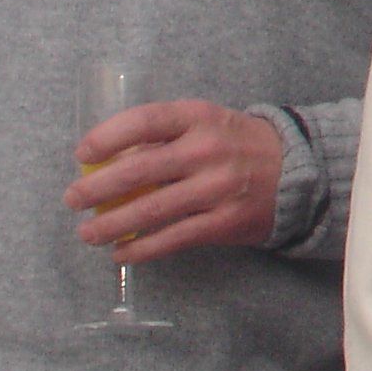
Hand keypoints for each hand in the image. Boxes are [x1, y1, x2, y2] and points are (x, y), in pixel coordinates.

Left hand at [65, 102, 286, 262]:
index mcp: (201, 117)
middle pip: (138, 170)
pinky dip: (140, 249)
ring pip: (149, 211)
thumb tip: (107, 162)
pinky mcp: (223, 222)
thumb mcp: (208, 124)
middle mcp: (208, 150)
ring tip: (88, 233)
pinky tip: (122, 253)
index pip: (145, 121)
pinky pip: (171, 239)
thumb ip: (165, 137)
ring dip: (110, 225)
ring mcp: (217, 188)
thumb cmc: (238, 145)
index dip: (107, 136)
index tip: (83, 154)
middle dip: (96, 189)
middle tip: (73, 200)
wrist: (298, 171)